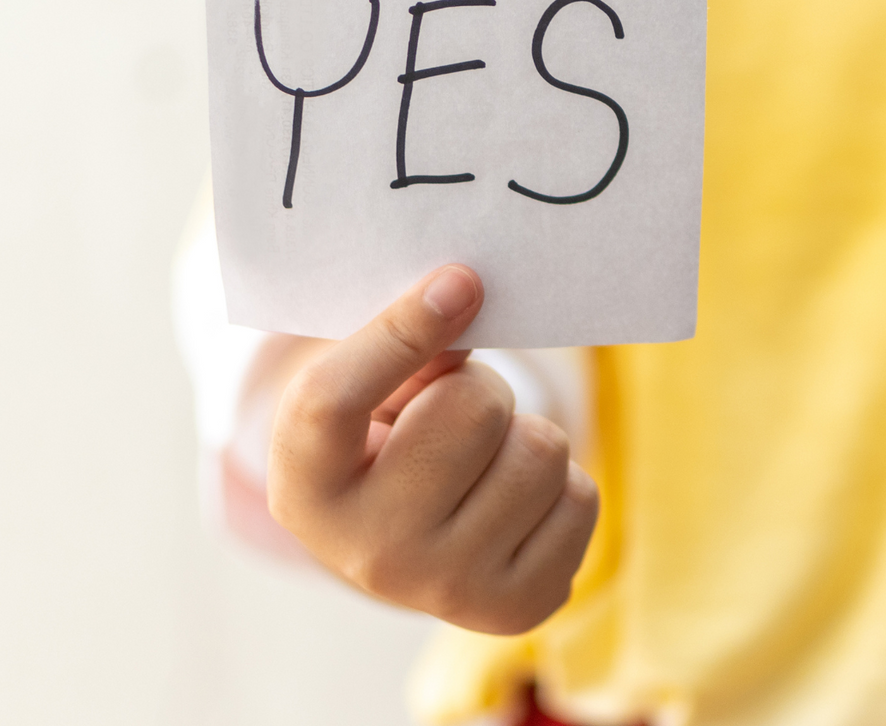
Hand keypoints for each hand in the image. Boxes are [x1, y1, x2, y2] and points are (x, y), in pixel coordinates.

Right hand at [267, 265, 598, 634]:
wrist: (408, 547)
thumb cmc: (384, 444)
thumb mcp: (365, 394)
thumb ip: (403, 345)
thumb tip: (468, 296)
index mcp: (304, 488)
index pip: (332, 400)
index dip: (398, 331)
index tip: (458, 280)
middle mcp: (368, 554)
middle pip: (470, 409)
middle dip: (478, 389)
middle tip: (452, 415)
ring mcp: (445, 589)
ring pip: (541, 449)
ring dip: (524, 437)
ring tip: (483, 463)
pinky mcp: (518, 606)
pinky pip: (581, 497)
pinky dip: (561, 486)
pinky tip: (514, 506)